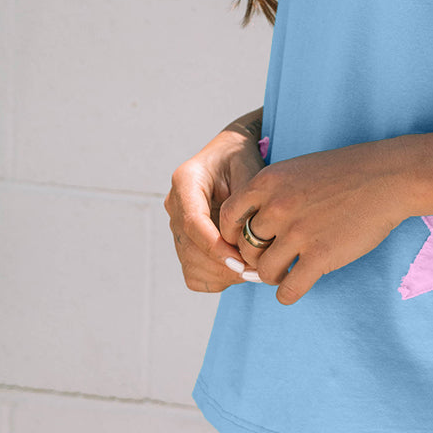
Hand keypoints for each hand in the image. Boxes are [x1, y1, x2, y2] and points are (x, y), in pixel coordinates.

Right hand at [165, 124, 265, 292]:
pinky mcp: (184, 242)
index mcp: (185, 181)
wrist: (230, 154)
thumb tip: (245, 241)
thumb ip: (245, 203)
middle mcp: (174, 205)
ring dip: (223, 274)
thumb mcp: (249, 169)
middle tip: (257, 270)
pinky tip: (240, 267)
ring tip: (254, 269)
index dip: (215, 246)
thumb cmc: (242, 159)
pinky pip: (194, 273)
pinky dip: (217, 278)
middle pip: (189, 249)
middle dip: (224, 265)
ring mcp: (176, 225)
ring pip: (191, 265)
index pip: (192, 222)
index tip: (241, 261)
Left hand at [218, 136, 412, 305]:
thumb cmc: (347, 172)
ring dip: (272, 276)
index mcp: (268, 182)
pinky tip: (296, 288)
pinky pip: (289, 288)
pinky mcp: (320, 256)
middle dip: (255, 257)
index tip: (246, 242)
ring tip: (285, 272)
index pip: (227, 217)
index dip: (232, 235)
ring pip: (264, 271)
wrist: (388, 177)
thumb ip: (272, 193)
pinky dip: (287, 294)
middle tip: (270, 260)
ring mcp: (298, 233)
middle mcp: (277, 207)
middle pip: (245, 247)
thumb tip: (254, 224)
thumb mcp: (298, 170)